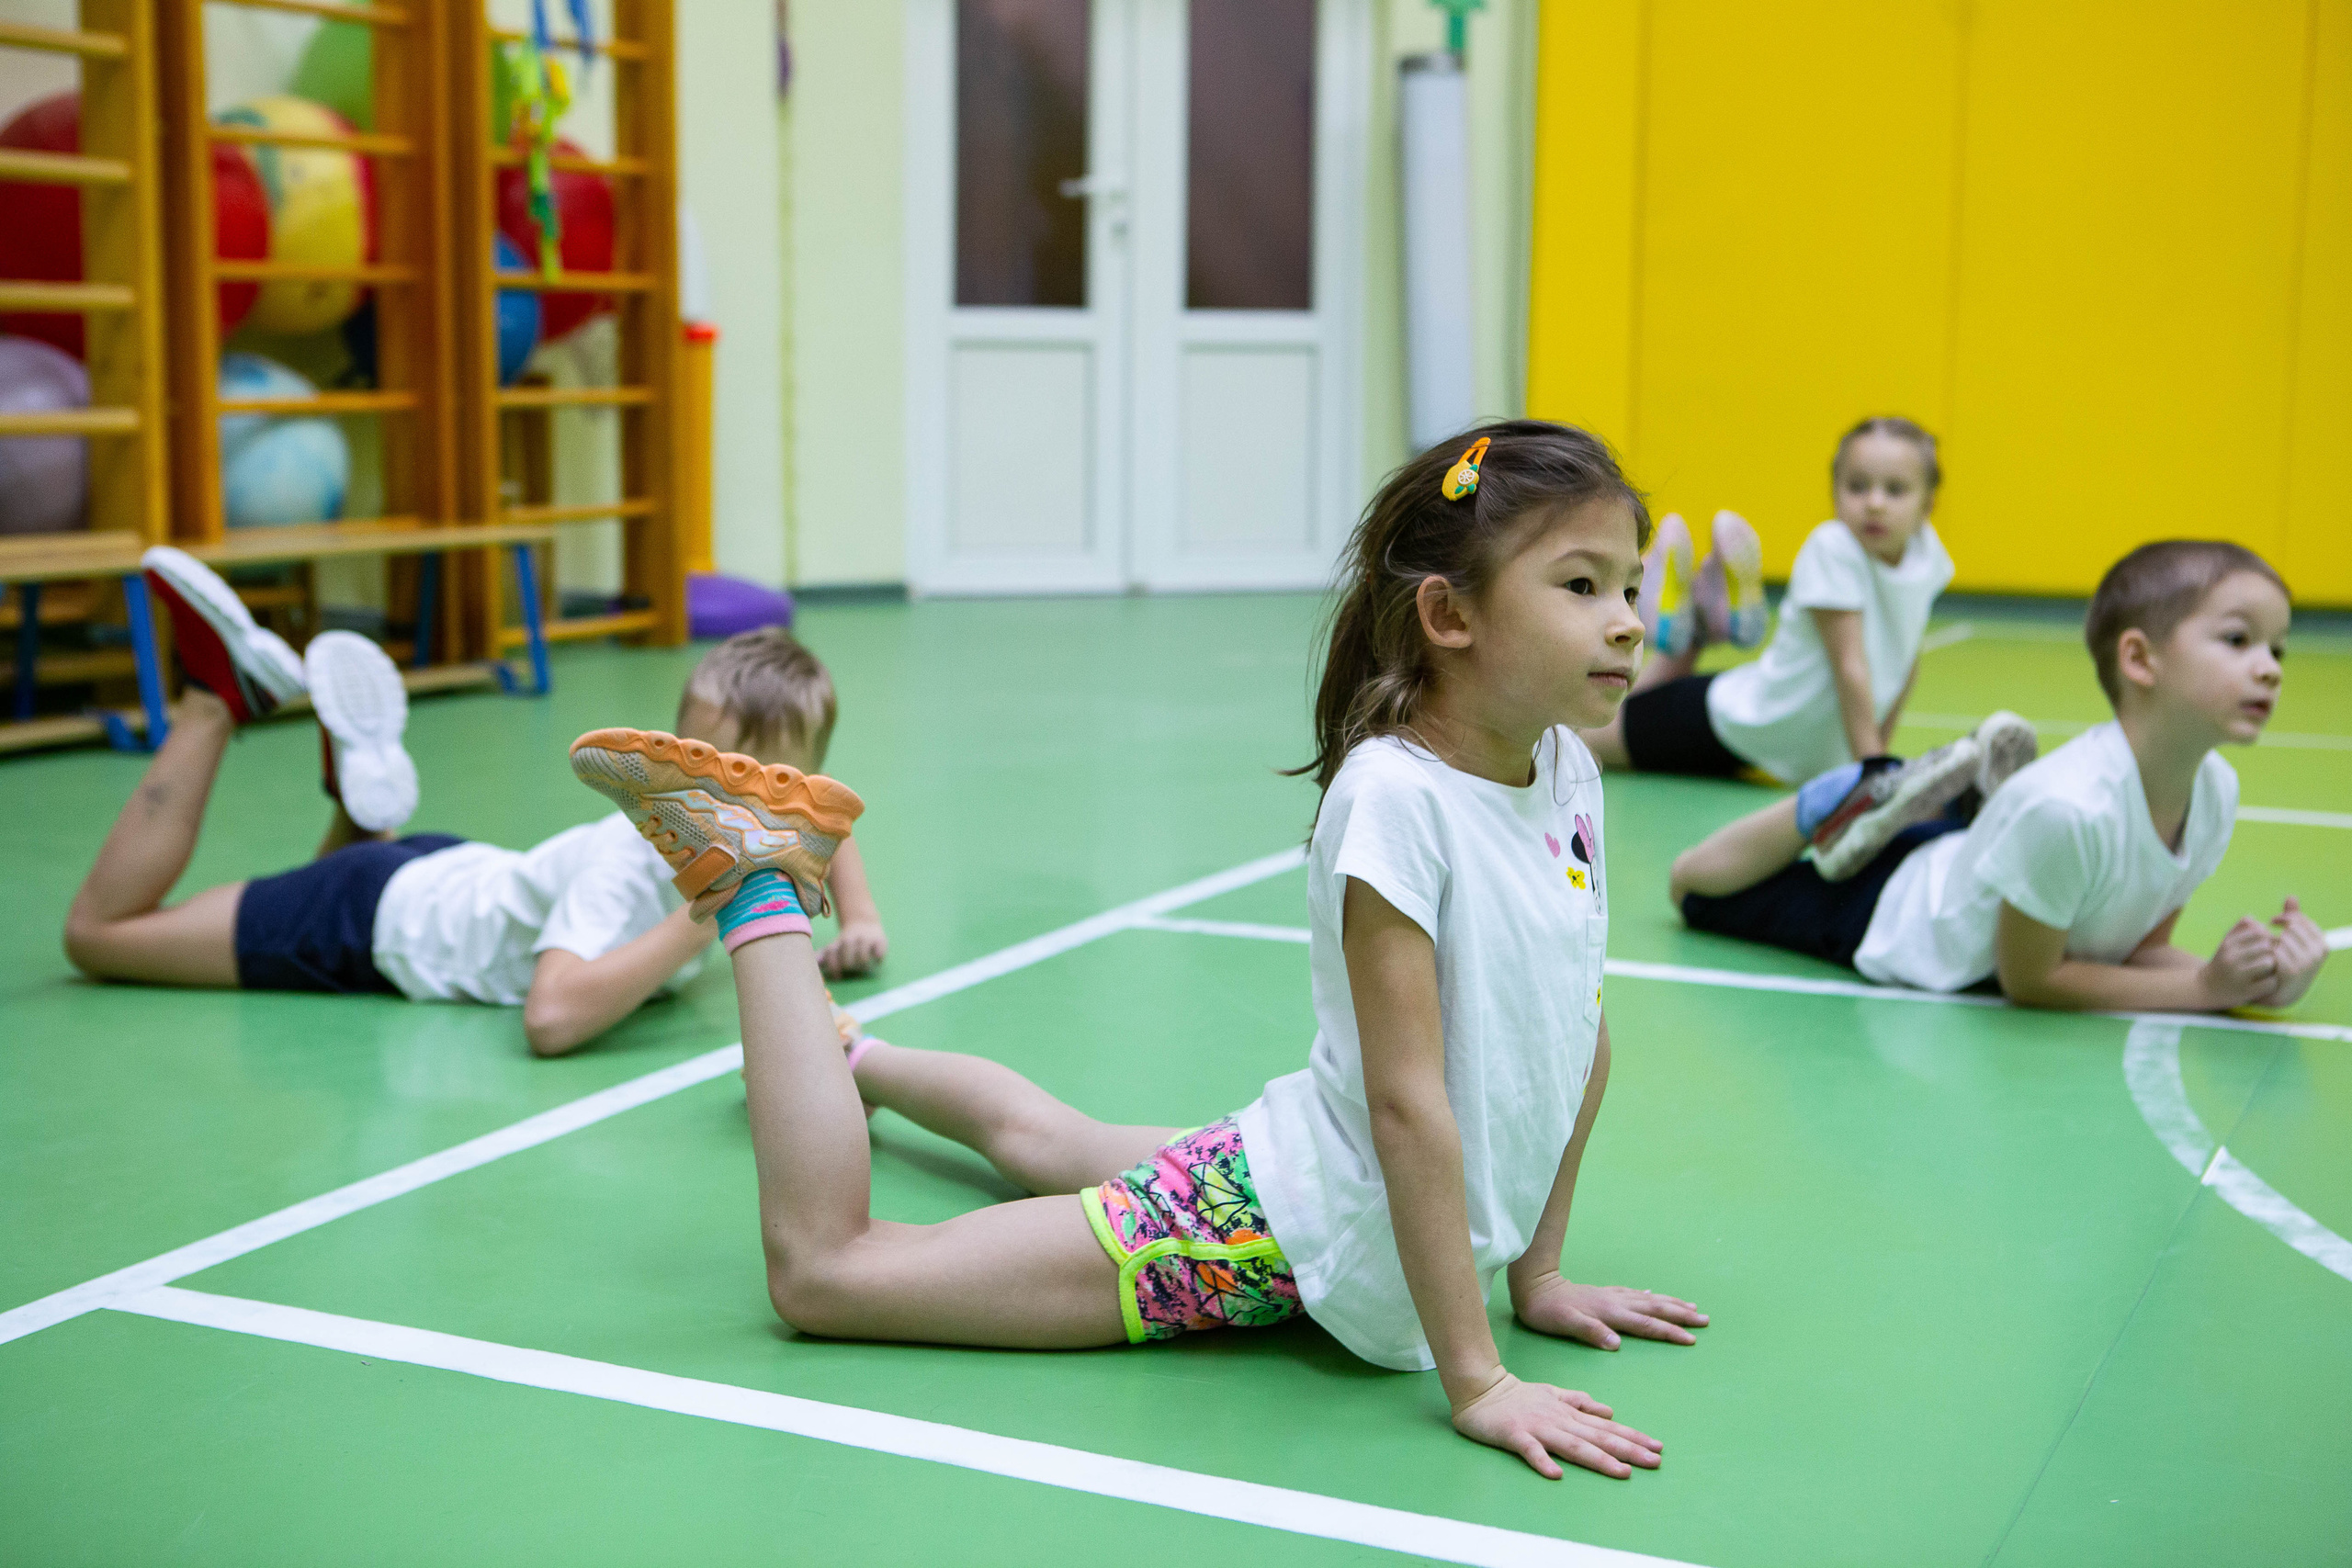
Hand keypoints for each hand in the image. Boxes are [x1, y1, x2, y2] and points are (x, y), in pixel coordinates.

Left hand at [817, 920, 888, 977]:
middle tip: (852, 969)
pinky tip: (875, 958)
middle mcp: (850, 940)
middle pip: (847, 961)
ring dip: (863, 966)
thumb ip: (822, 956)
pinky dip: (877, 959)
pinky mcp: (880, 941)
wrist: (864, 923)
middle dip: (849, 968)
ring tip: (864, 967)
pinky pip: (879, 954)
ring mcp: (865, 940)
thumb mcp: (834, 947)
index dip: (833, 968)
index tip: (837, 978)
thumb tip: (814, 964)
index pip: (831, 955)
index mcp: (837, 943)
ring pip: (863, 959)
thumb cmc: (847, 941)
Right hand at [1449, 1369, 1661, 1479]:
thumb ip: (1579, 1401)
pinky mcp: (1514, 1435)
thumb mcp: (1553, 1393)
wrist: (1479, 1388)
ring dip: (1597, 1458)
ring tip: (1621, 1471)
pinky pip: (1530, 1450)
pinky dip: (1543, 1461)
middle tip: (1654, 1461)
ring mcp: (1537, 1427)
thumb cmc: (1517, 1395)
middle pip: (1597, 1437)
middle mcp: (1558, 1420)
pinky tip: (1556, 1474)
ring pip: (1572, 1445)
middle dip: (1627, 1450)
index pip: (1605, 1427)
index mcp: (1568, 1412)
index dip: (1632, 1437)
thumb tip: (1608, 1411)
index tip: (1656, 1447)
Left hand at [1512, 1271, 1706, 1348]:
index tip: (1691, 1338)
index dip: (1670, 1332)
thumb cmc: (1547, 1310)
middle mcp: (1615, 1302)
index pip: (1646, 1325)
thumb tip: (1617, 1344)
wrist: (1534, 1286)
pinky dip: (1649, 1296)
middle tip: (1705, 1319)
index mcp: (1610, 1313)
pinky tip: (1652, 1295)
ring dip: (1671, 1303)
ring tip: (1691, 1306)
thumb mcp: (1565, 1324)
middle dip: (1681, 1315)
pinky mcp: (1604, 1293)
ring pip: (1648, 1299)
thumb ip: (1591, 1332)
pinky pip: (1634, 1294)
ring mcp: (1611, 1296)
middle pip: (1655, 1308)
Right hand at [2201, 917, 2279, 1007]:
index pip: (2258, 932)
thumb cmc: (2222, 962)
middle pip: (2266, 947)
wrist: (2207, 989)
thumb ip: (2240, 928)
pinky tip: (2266, 982)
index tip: (2265, 946)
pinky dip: (2272, 982)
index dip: (2267, 937)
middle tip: (2269, 958)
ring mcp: (2238, 976)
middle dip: (2271, 952)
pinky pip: (2270, 983)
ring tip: (2269, 970)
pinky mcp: (2246, 992)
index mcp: (2227, 945)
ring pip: (2269, 963)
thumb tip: (2258, 921)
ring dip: (2273, 966)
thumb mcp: (2226, 943)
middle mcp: (2230, 959)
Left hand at [2260, 897, 2328, 1008]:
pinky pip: (2276, 950)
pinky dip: (2268, 952)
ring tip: (2271, 950)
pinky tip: (2267, 957)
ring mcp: (2307, 962)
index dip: (2285, 916)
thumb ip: (2293, 918)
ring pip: (2283, 938)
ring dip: (2272, 942)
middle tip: (2270, 936)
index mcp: (2321, 942)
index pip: (2301, 919)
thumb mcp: (2294, 939)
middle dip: (2278, 930)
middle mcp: (2318, 952)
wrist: (2281, 990)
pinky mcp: (2293, 970)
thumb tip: (2291, 896)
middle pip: (2292, 926)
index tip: (2273, 921)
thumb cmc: (2287, 960)